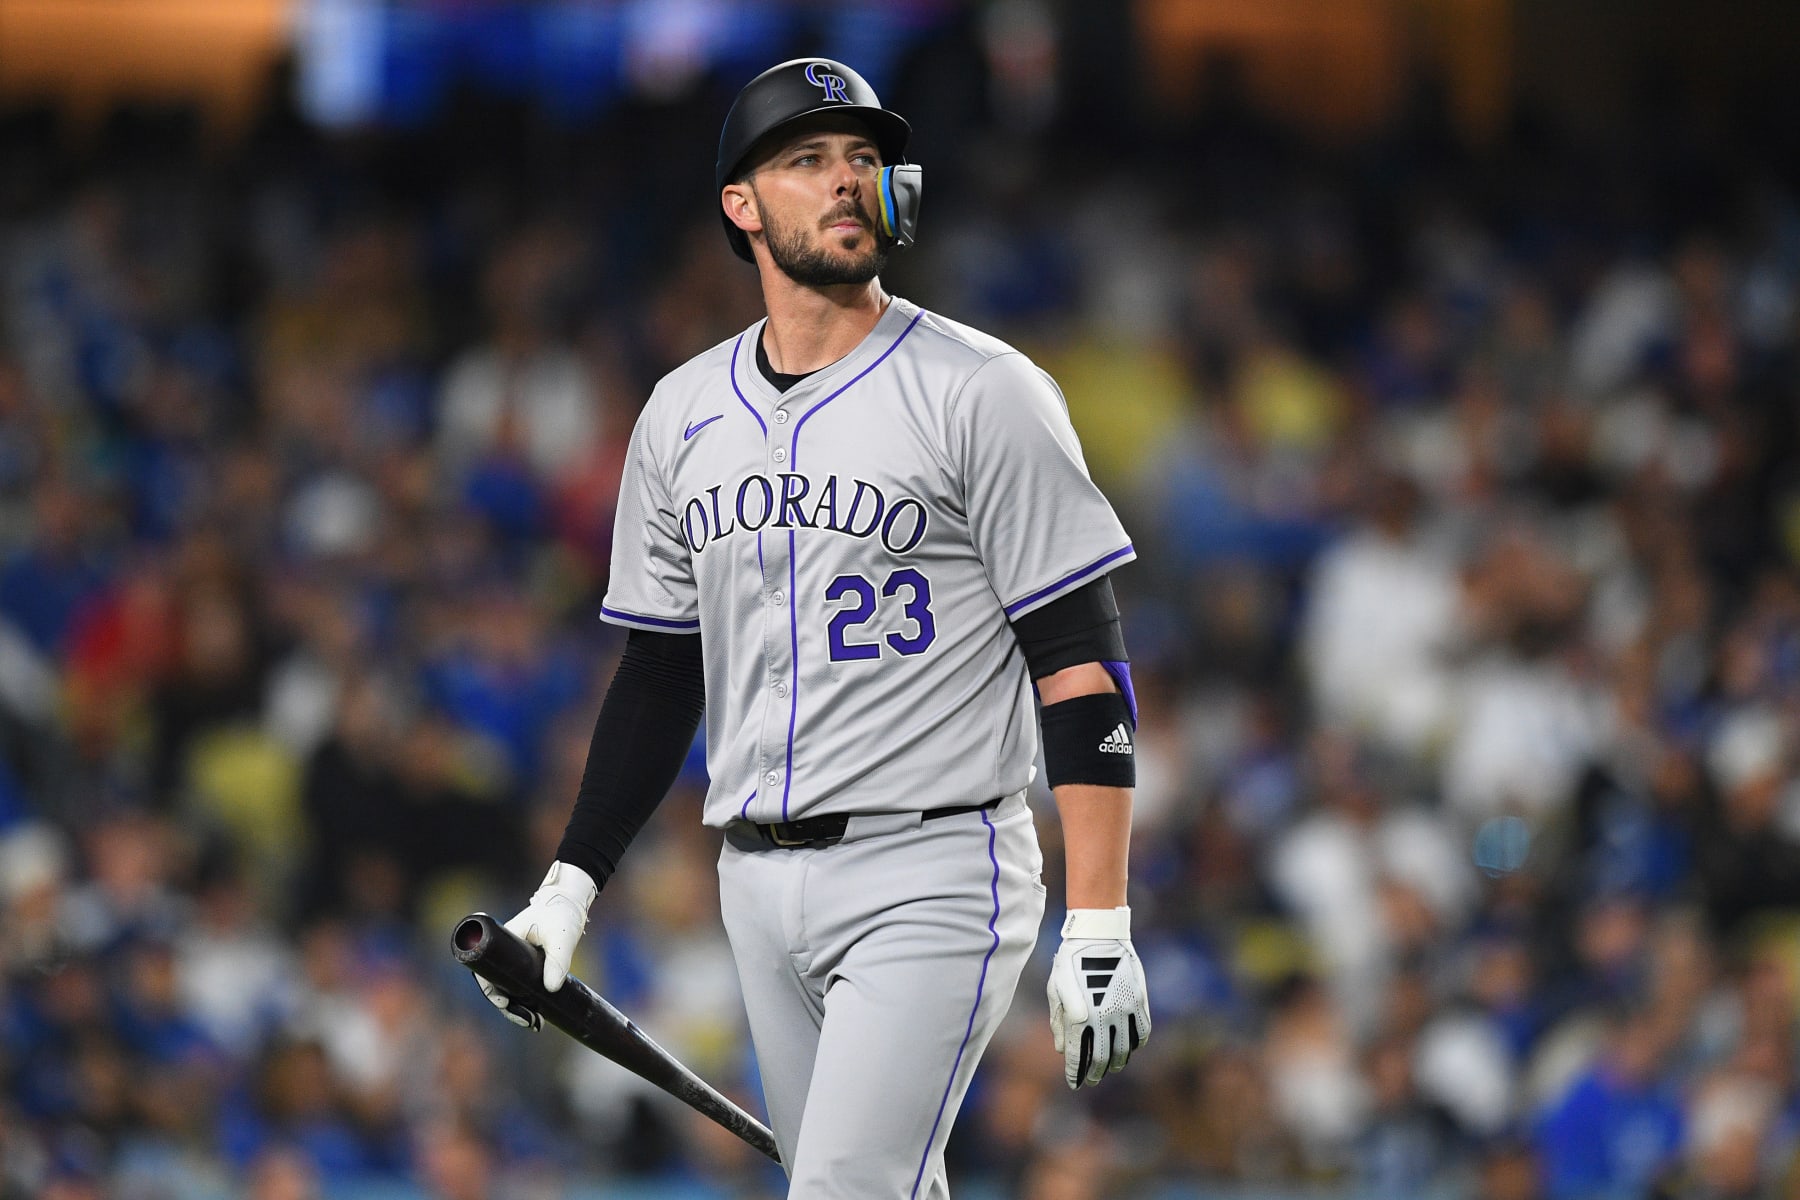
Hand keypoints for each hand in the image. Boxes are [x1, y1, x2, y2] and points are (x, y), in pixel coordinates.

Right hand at [479, 861, 597, 1028]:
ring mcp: (515, 959)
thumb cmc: (562, 913)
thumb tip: (551, 988)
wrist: (571, 902)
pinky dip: (527, 1000)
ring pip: (509, 987)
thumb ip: (558, 960)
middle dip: (509, 1006)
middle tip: (529, 1022)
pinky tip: (538, 1014)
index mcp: (502, 940)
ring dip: (519, 1007)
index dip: (491, 990)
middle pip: (496, 985)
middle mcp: (505, 952)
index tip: (505, 1002)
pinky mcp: (528, 963)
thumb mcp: (561, 937)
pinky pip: (521, 985)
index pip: (486, 971)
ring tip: (536, 1023)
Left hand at [1046, 906, 1150, 1088]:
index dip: (1075, 1072)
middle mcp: (1104, 1017)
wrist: (1099, 933)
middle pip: (1102, 1058)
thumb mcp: (1056, 988)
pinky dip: (1135, 1045)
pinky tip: (1128, 1048)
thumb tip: (1062, 1050)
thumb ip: (1059, 1020)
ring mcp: (1125, 1009)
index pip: (1078, 1055)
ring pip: (1124, 1049)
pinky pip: (1142, 1032)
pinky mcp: (1139, 1000)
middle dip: (1095, 1073)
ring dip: (1117, 1063)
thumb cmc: (1071, 960)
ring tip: (1111, 1069)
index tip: (1074, 1082)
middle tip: (1091, 1080)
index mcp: (1080, 1016)